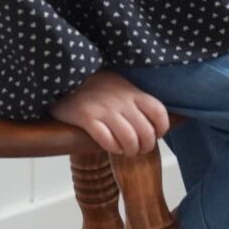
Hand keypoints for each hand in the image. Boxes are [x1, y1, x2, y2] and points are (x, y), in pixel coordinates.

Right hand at [48, 69, 170, 154]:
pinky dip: (112, 148)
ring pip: (129, 139)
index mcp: (133, 93)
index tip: (156, 135)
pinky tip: (110, 147)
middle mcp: (122, 101)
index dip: (161, 129)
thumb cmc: (96, 86)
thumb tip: (152, 123)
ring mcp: (104, 109)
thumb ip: (136, 101)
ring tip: (125, 151)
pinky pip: (106, 140)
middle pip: (146, 132)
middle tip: (138, 150)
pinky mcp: (86, 117)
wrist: (66, 77)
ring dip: (129, 151)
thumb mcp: (121, 86)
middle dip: (145, 147)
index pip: (159, 113)